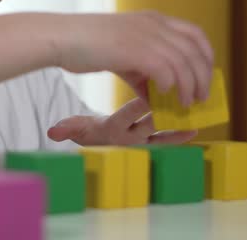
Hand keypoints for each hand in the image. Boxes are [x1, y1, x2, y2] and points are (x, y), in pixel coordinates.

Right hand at [46, 97, 197, 145]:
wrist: (99, 147)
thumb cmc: (90, 130)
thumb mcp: (77, 126)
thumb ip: (68, 128)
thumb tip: (52, 133)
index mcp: (111, 131)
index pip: (124, 119)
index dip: (135, 110)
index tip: (145, 99)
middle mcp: (129, 140)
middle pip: (147, 127)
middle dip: (162, 116)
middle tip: (177, 102)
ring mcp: (143, 144)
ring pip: (162, 137)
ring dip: (177, 129)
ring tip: (193, 122)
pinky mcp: (153, 145)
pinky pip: (169, 142)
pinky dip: (181, 136)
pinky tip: (194, 128)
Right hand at [54, 11, 213, 105]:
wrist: (62, 37)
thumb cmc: (86, 45)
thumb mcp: (121, 54)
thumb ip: (141, 71)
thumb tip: (155, 94)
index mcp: (153, 19)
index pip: (195, 34)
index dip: (205, 56)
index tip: (205, 76)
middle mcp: (154, 24)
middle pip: (195, 51)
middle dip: (202, 77)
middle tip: (201, 98)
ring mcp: (146, 35)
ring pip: (184, 63)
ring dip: (189, 87)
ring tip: (185, 104)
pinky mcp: (135, 50)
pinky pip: (166, 71)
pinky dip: (170, 87)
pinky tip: (164, 98)